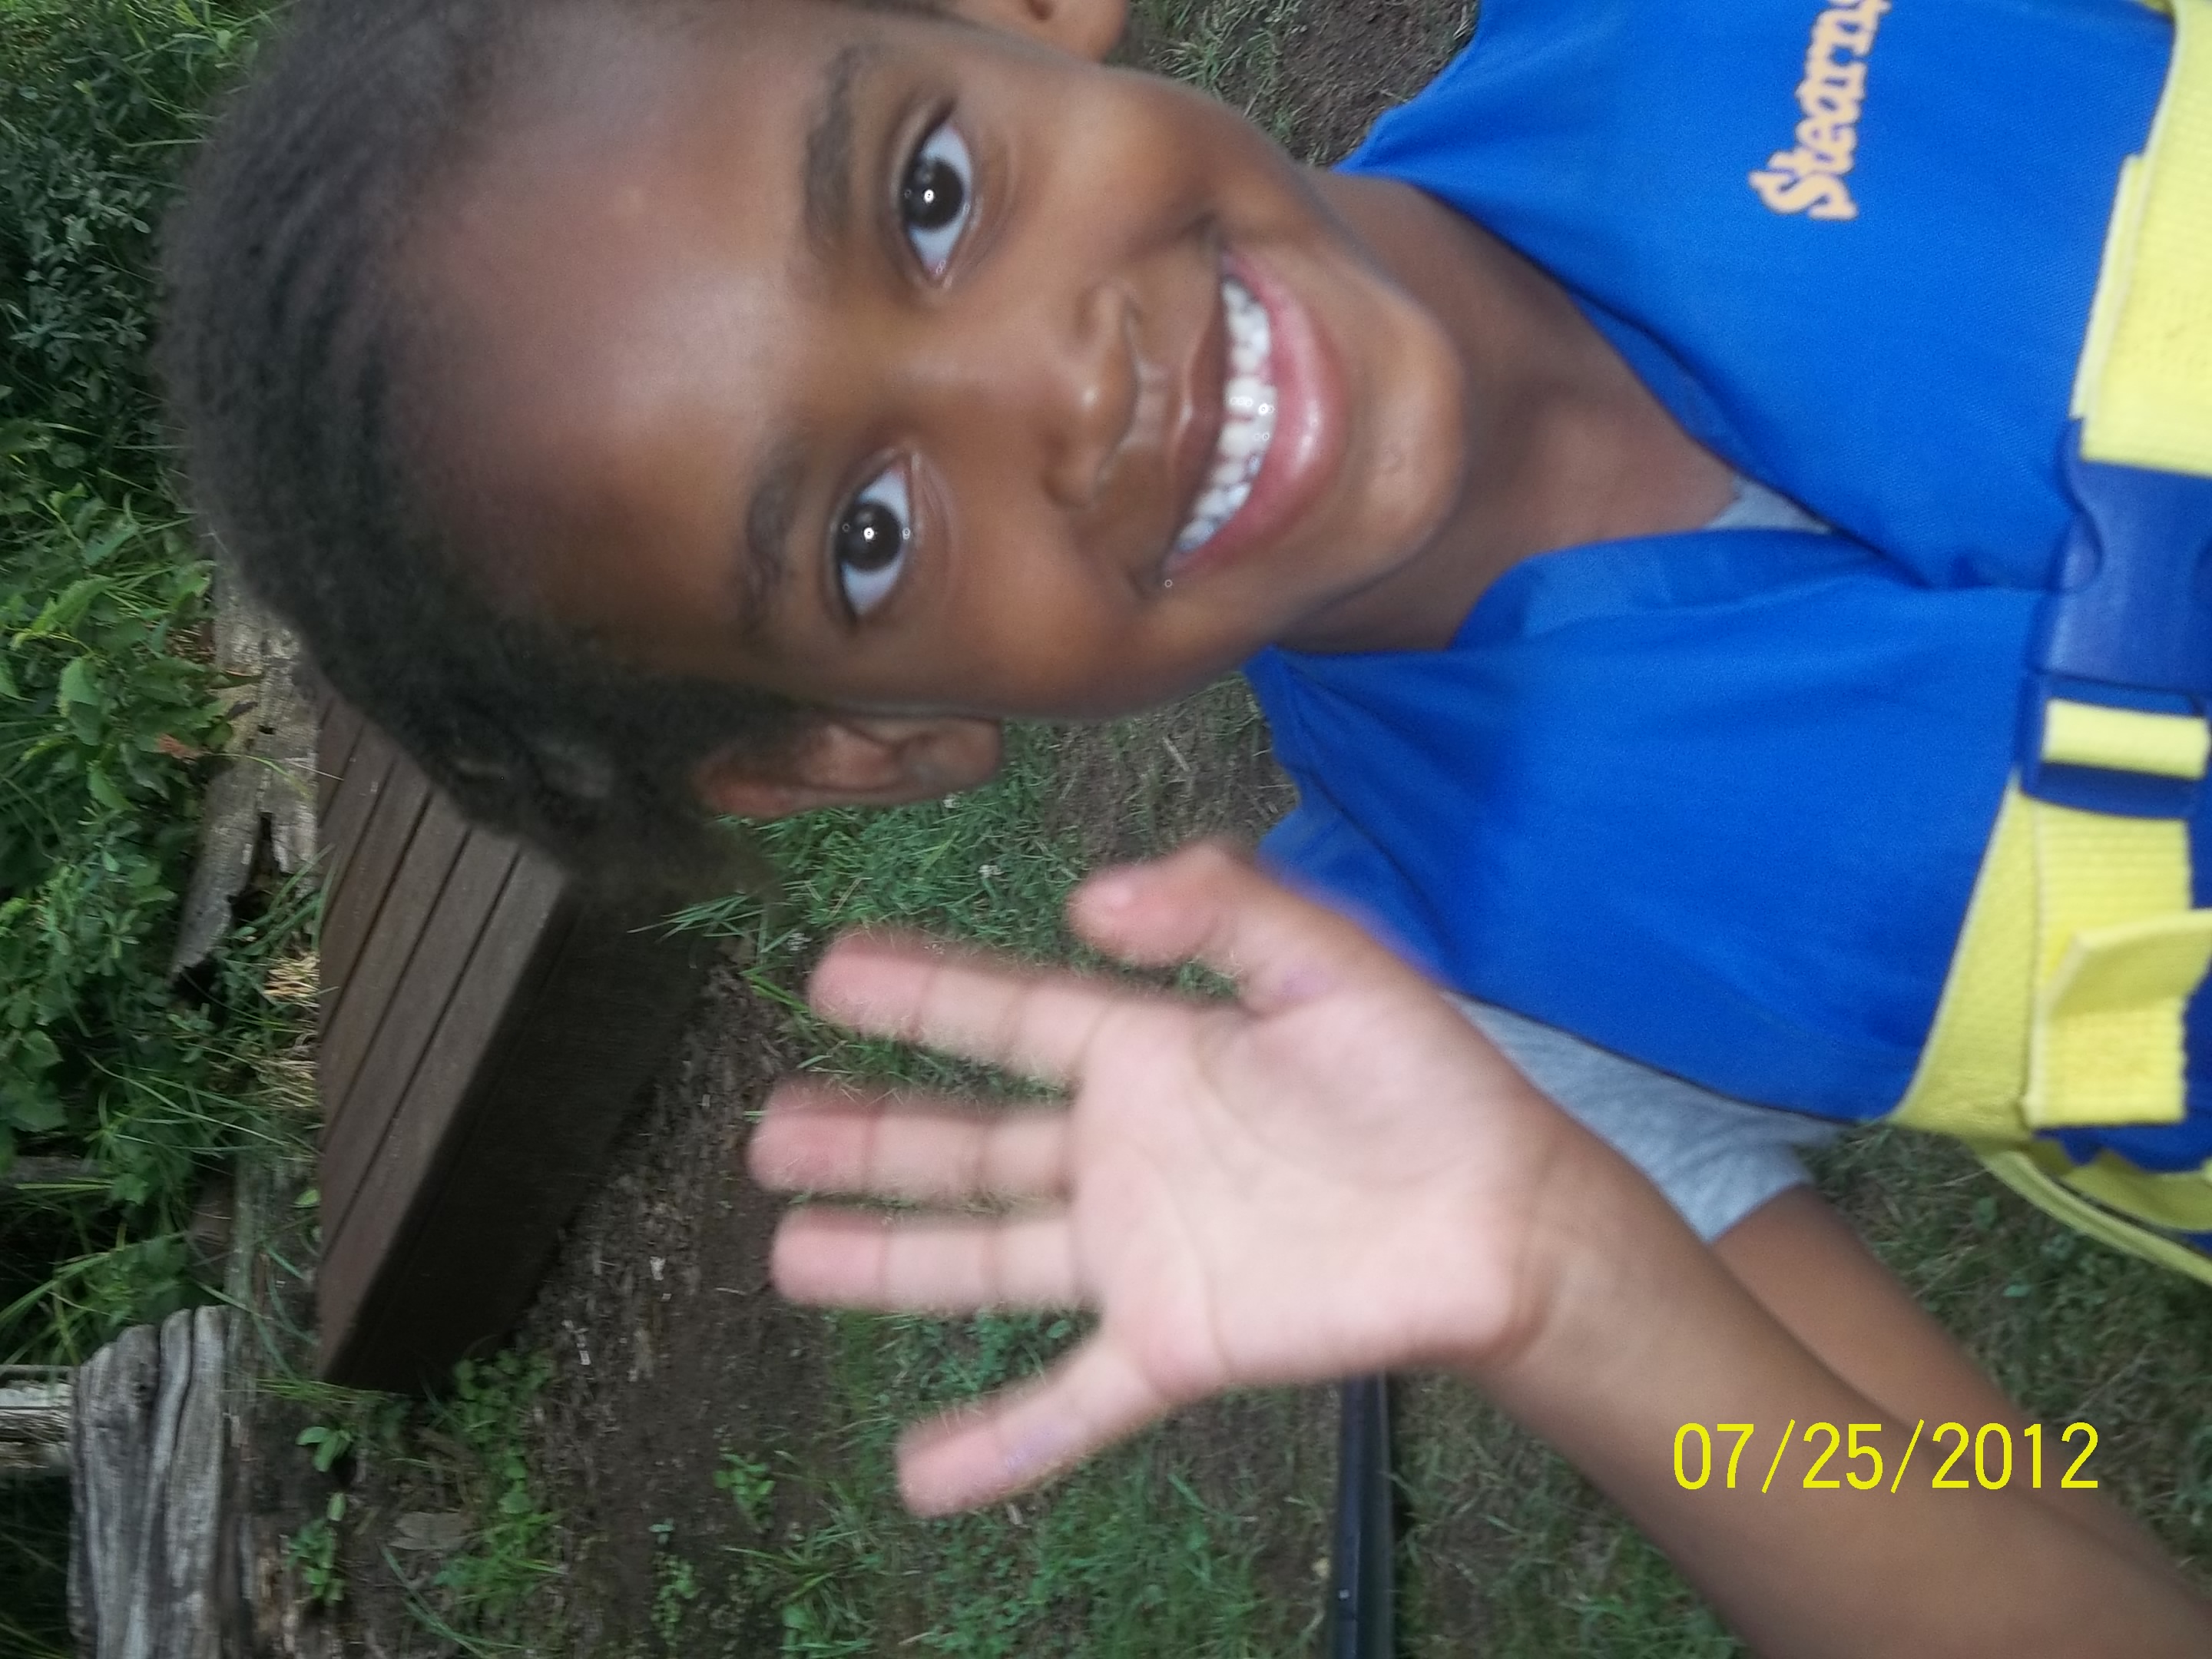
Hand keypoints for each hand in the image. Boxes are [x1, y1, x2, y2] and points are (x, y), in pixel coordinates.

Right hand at [748, 842, 1584, 1513]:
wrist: (1503, 1217)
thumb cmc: (1424, 1082)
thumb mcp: (1327, 962)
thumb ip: (1219, 906)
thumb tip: (1088, 901)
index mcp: (1151, 1052)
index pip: (1008, 1018)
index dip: (920, 994)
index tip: (827, 972)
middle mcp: (1122, 1154)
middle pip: (968, 1144)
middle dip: (870, 1136)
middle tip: (767, 1131)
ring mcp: (1139, 1255)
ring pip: (985, 1259)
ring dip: (888, 1261)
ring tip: (789, 1253)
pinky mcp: (1176, 1345)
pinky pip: (1069, 1403)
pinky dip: (998, 1443)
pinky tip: (917, 1476)